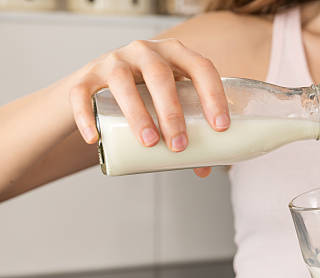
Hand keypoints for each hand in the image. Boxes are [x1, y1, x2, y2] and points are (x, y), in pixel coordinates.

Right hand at [70, 38, 229, 177]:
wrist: (101, 85)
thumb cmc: (148, 96)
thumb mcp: (171, 106)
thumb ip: (188, 133)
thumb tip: (203, 168)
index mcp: (175, 55)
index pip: (201, 67)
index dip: (213, 95)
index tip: (221, 127)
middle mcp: (145, 51)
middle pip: (160, 75)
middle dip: (172, 112)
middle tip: (179, 146)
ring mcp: (114, 60)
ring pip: (122, 81)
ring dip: (137, 113)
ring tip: (149, 143)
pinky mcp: (86, 75)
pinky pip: (82, 93)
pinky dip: (86, 116)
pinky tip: (94, 138)